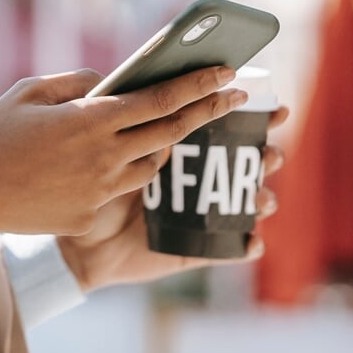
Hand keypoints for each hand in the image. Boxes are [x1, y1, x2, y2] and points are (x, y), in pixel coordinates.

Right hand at [0, 66, 248, 254]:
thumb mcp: (29, 92)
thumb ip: (76, 83)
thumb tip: (110, 82)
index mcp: (89, 120)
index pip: (161, 99)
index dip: (199, 85)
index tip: (229, 73)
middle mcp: (103, 157)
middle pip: (172, 131)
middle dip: (209, 111)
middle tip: (234, 97)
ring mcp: (100, 190)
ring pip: (153, 163)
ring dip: (167, 143)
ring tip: (172, 127)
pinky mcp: (91, 215)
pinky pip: (124, 188)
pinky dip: (130, 170)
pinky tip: (122, 159)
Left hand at [56, 104, 289, 292]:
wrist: (73, 237)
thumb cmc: (87, 183)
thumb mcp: (110, 148)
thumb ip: (136, 125)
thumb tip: (167, 102)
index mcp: (181, 150)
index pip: (224, 128)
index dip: (255, 118)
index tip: (278, 107)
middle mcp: (196, 182)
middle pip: (245, 165)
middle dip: (267, 156)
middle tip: (273, 152)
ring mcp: (197, 216)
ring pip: (242, 205)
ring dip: (262, 198)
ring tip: (262, 195)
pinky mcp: (191, 249)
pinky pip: (226, 249)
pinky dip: (246, 246)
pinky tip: (253, 240)